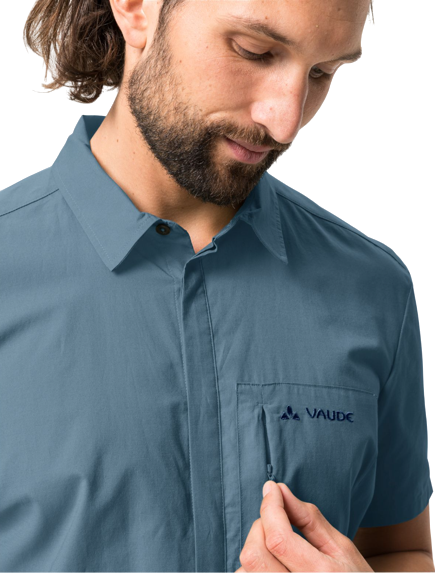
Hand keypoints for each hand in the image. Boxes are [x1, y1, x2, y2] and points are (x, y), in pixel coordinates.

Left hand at [235, 481, 373, 571]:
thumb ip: (309, 519)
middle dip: (259, 527)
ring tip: (277, 548)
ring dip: (255, 550)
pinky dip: (253, 568)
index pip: (279, 538)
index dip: (270, 507)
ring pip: (245, 572)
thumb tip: (280, 490)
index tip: (271, 488)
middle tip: (276, 521)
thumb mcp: (342, 549)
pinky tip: (273, 564)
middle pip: (254, 556)